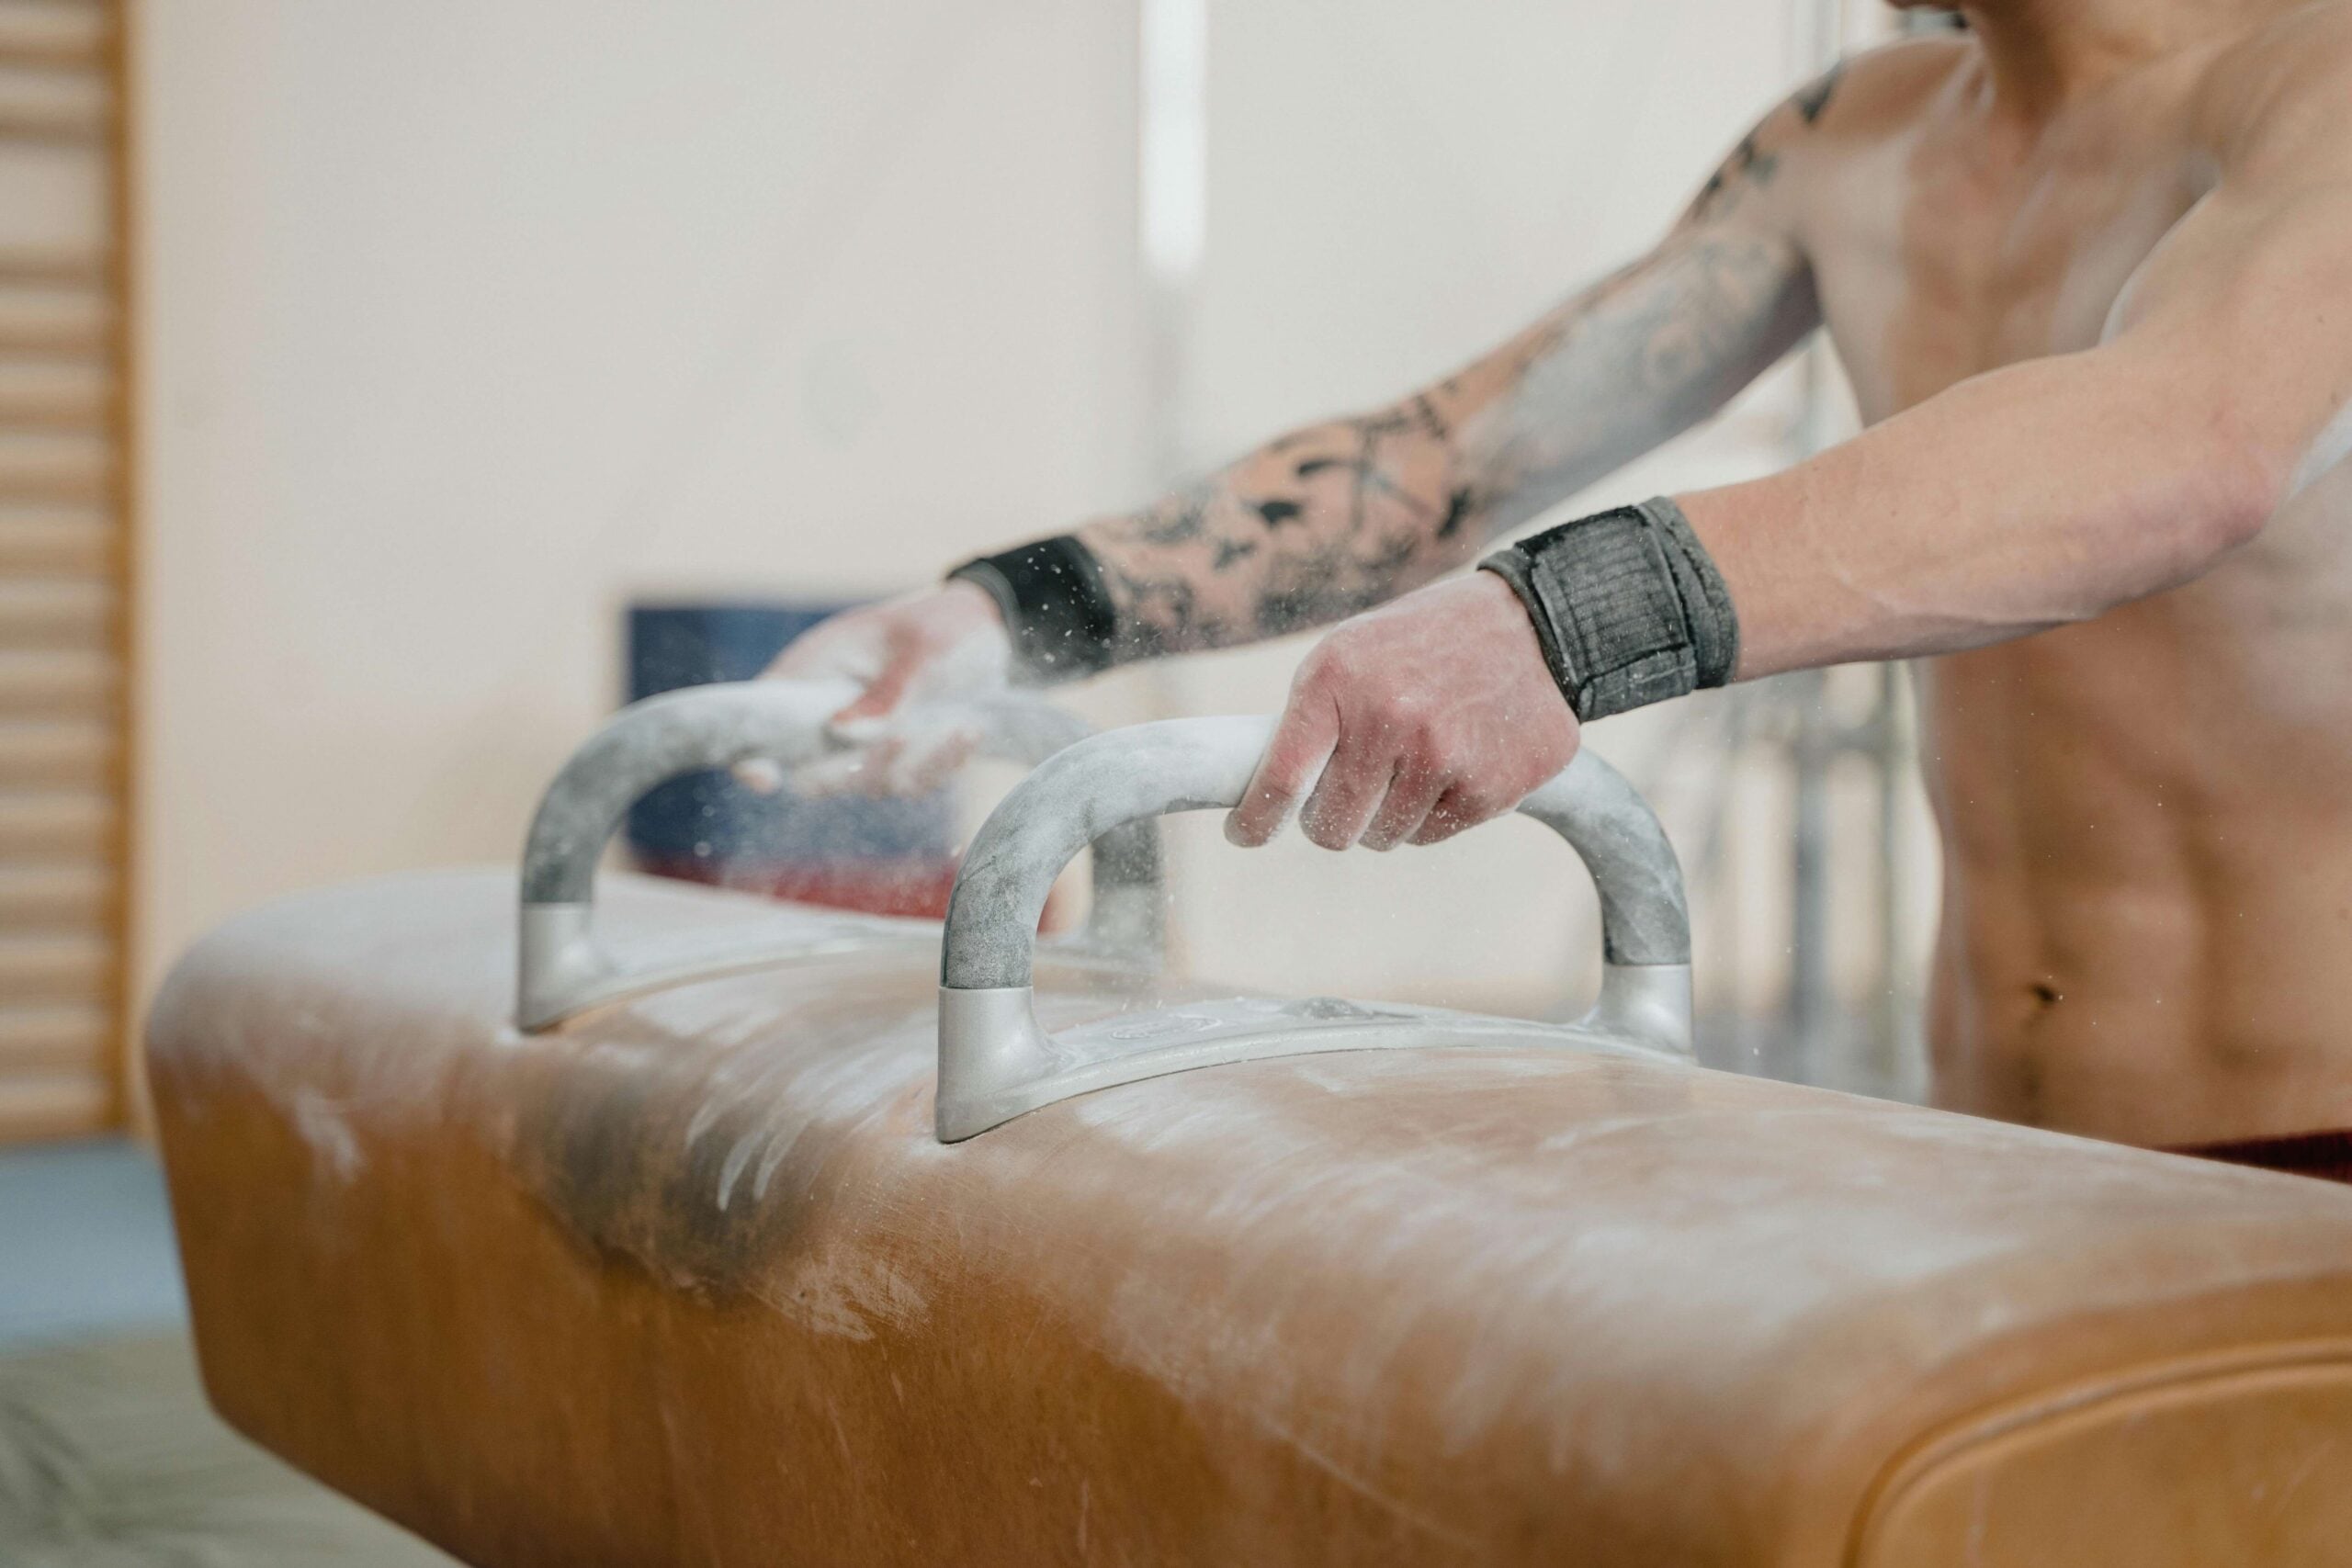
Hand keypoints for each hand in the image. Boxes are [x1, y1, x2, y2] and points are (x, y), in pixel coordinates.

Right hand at [747, 580, 1013, 796]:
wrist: (987, 623)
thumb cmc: (941, 622)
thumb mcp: (920, 648)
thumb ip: (887, 693)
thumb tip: (842, 735)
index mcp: (815, 670)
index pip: (760, 717)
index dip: (750, 753)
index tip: (766, 779)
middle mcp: (831, 711)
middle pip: (813, 772)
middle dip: (854, 770)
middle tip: (903, 738)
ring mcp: (866, 739)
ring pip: (867, 783)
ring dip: (910, 766)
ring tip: (958, 726)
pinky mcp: (902, 755)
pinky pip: (912, 781)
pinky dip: (940, 766)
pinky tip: (969, 732)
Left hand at [1225, 573, 1578, 850]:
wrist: (1529, 626)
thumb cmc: (1419, 645)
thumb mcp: (1350, 655)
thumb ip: (1309, 720)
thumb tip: (1266, 800)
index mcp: (1339, 679)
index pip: (1283, 779)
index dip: (1256, 820)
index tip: (1244, 834)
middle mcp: (1390, 718)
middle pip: (1333, 826)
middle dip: (1332, 820)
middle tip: (1349, 792)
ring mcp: (1444, 755)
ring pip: (1385, 836)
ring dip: (1387, 814)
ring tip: (1414, 759)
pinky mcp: (1490, 787)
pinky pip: (1432, 834)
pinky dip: (1432, 812)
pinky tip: (1454, 762)